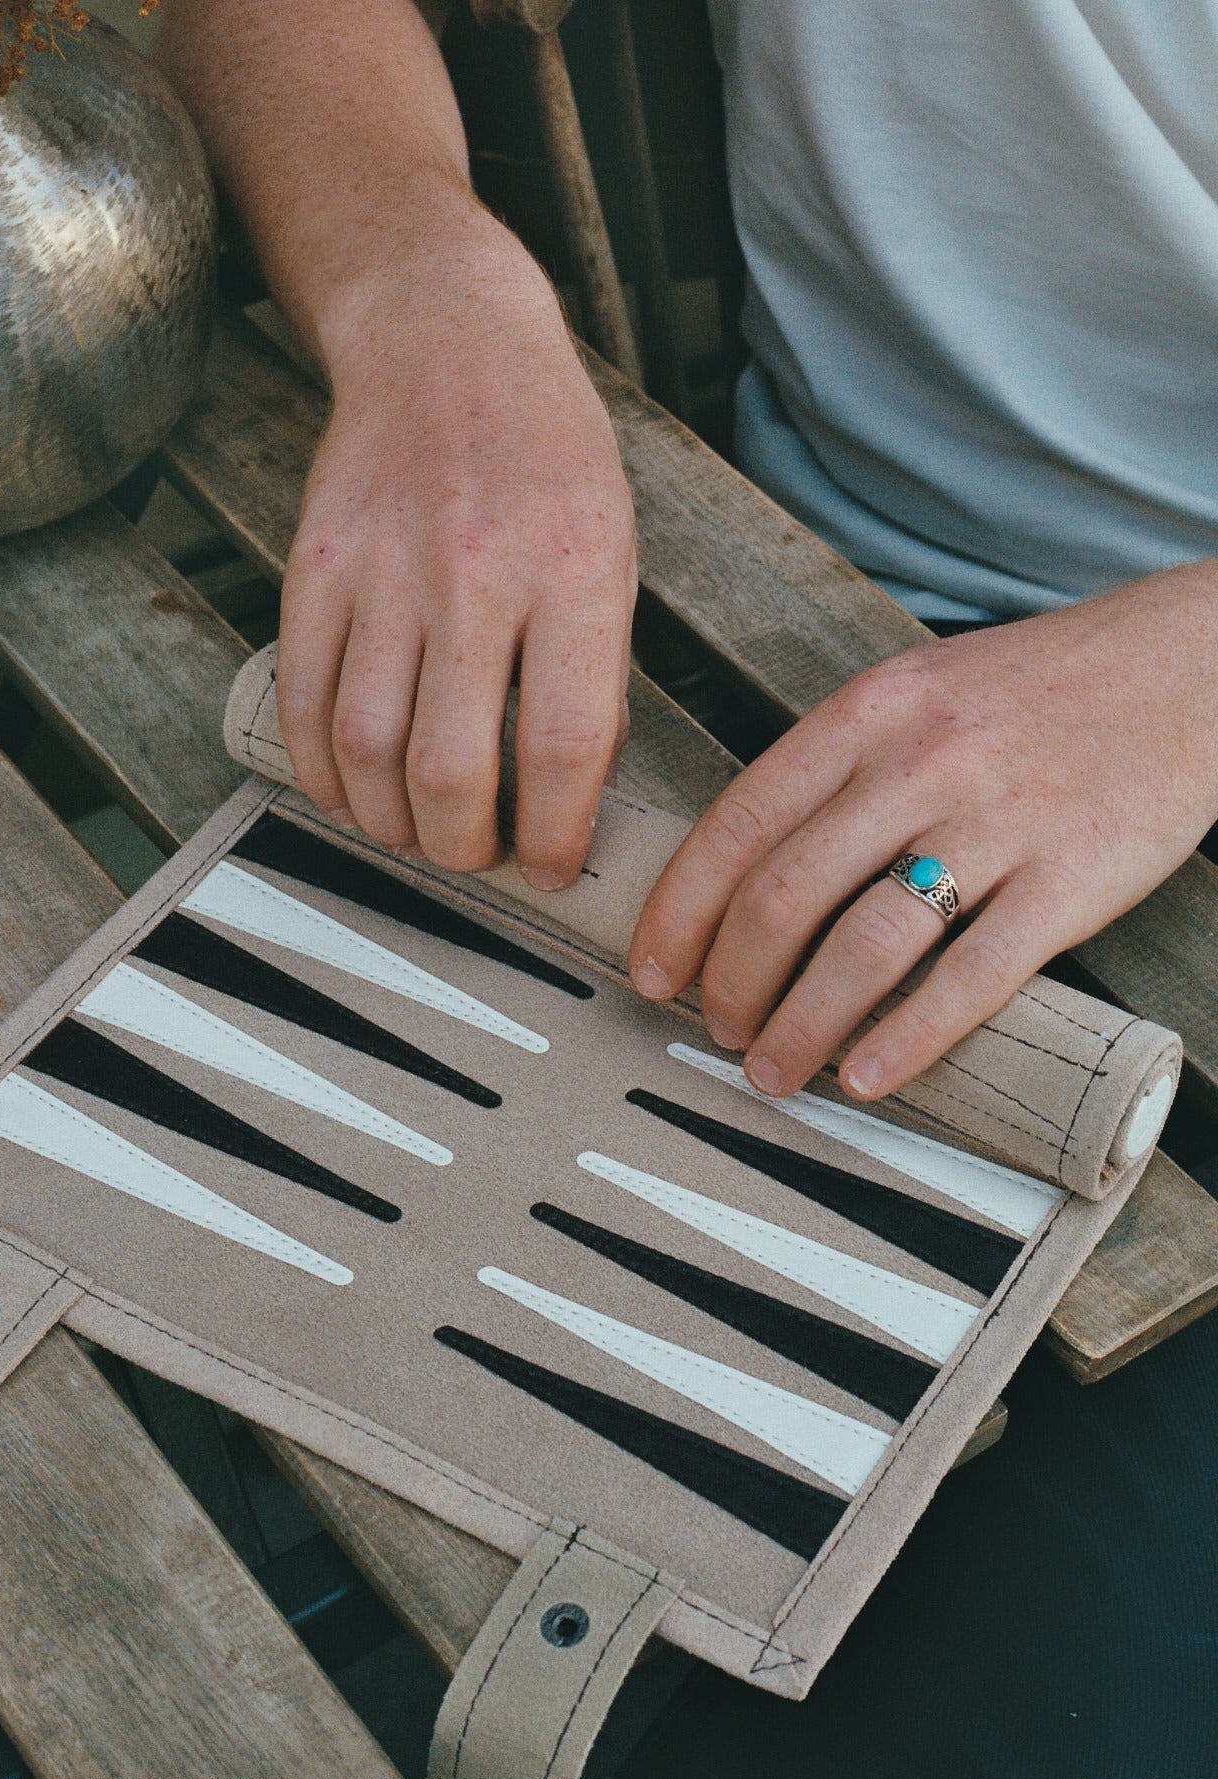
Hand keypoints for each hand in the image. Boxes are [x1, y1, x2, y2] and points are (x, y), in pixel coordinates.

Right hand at [275, 196, 636, 887]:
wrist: (445, 343)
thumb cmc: (545, 454)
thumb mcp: (613, 553)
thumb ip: (594, 672)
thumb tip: (569, 794)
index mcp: (572, 574)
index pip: (561, 749)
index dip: (557, 836)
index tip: (555, 864)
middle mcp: (475, 575)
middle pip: (451, 771)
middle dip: (466, 850)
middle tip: (479, 855)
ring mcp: (385, 570)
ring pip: (367, 751)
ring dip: (390, 824)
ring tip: (418, 833)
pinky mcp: (316, 566)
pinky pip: (304, 700)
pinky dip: (322, 771)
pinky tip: (350, 790)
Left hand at [628, 562, 1217, 1099]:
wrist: (1187, 665)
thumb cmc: (1043, 688)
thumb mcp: (918, 690)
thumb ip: (837, 765)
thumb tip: (749, 861)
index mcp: (870, 713)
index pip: (739, 822)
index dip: (680, 910)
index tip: (653, 968)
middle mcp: (922, 764)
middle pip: (785, 894)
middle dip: (731, 980)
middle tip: (716, 1028)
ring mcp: (998, 823)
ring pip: (864, 943)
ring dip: (801, 1023)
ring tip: (772, 1068)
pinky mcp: (1070, 881)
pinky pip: (971, 975)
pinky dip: (906, 1037)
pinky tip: (867, 1075)